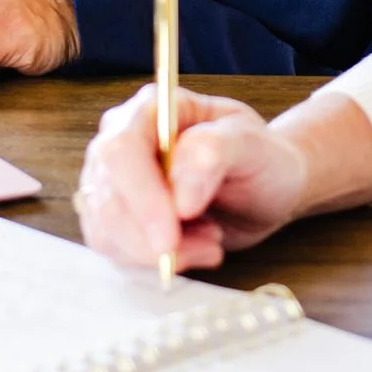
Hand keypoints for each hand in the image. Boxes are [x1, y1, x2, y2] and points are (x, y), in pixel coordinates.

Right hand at [76, 85, 313, 273]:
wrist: (265, 188)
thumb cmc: (261, 158)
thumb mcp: (252, 146)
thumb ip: (215, 153)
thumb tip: (179, 195)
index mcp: (151, 109)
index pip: (122, 150)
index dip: (141, 197)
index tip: (169, 238)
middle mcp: (122, 141)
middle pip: (107, 196)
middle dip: (149, 236)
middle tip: (209, 246)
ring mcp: (112, 180)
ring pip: (106, 230)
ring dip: (158, 252)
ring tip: (211, 240)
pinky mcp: (114, 216)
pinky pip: (114, 250)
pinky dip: (154, 261)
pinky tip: (194, 249)